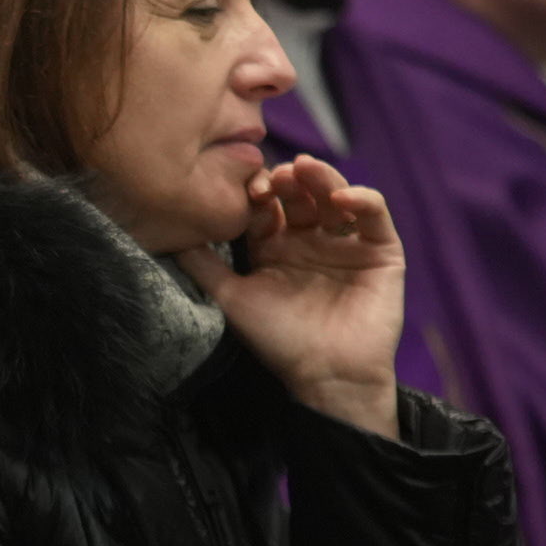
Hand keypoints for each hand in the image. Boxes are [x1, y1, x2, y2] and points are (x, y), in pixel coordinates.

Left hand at [177, 156, 405, 435]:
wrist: (327, 376)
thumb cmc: (279, 341)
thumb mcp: (232, 298)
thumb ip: (202, 265)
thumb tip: (165, 232)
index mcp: (276, 247)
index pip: (267, 205)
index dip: (257, 192)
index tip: (247, 190)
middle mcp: (311, 240)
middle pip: (300, 194)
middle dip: (287, 179)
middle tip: (274, 177)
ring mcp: (346, 244)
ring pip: (336, 195)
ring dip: (322, 178)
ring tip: (304, 169)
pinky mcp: (381, 251)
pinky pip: (375, 215)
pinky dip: (362, 199)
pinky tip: (341, 198)